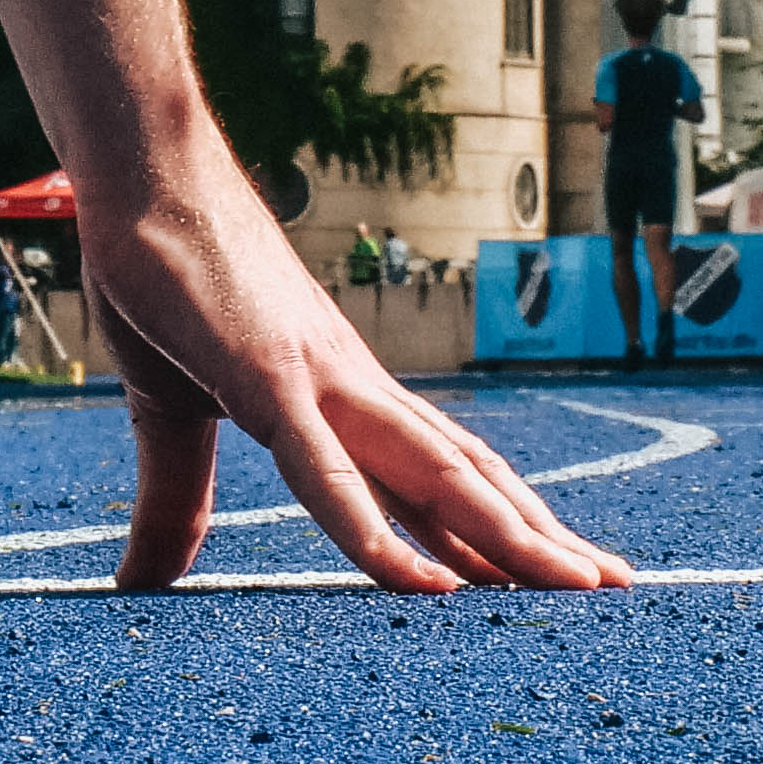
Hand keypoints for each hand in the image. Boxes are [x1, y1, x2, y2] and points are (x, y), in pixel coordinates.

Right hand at [76, 154, 628, 595]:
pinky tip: (421, 587)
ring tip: (573, 585)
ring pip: (436, 474)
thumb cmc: (164, 280)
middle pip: (468, 480)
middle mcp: (355, 392)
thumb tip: (145, 583)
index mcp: (342, 400)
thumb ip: (176, 504)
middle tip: (617, 590)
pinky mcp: (267, 379)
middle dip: (540, 536)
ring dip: (507, 534)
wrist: (146, 172)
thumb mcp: (169, 415)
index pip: (440, 479)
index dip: (501, 528)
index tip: (559, 575)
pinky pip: (327, 472)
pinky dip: (375, 534)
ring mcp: (322, 383)